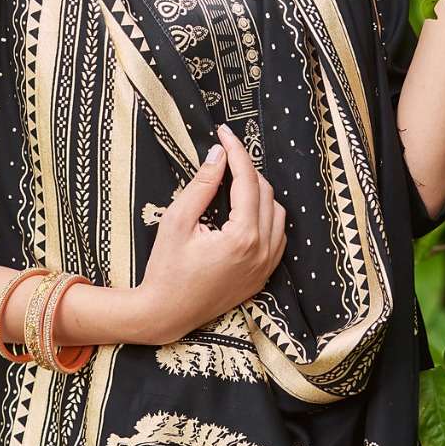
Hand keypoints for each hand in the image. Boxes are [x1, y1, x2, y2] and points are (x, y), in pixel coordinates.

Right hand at [137, 123, 287, 343]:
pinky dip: (266, 217)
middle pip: (266, 192)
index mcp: (242, 236)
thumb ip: (202, 185)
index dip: (237, 151)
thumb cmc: (166, 268)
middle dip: (247, 168)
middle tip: (225, 153)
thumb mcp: (178, 221)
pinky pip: (278, 237)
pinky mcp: (263, 276)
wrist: (165, 314)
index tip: (224, 131)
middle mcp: (262, 251)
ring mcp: (266, 266)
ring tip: (233, 180)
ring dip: (259, 192)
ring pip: (277, 213)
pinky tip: (246, 210)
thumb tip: (219, 154)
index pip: (248, 180)